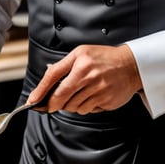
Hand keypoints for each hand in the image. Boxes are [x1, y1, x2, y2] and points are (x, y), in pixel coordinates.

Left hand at [27, 44, 141, 114]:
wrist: (132, 65)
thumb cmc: (105, 58)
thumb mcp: (82, 53)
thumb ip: (63, 65)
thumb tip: (47, 75)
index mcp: (80, 61)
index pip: (53, 77)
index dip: (40, 91)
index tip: (32, 101)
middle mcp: (88, 75)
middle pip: (61, 97)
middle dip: (54, 103)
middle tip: (53, 103)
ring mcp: (98, 90)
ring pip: (73, 107)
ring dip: (71, 104)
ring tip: (81, 93)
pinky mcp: (106, 101)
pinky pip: (87, 110)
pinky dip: (85, 107)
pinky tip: (92, 96)